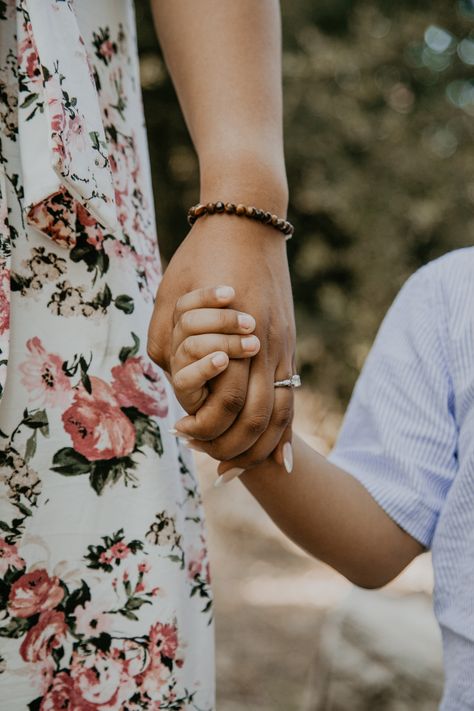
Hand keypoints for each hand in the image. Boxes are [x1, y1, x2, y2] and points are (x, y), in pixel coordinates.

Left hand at [147, 214, 295, 468]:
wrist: (248, 221)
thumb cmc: (201, 255)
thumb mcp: (170, 294)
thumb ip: (166, 340)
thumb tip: (166, 376)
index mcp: (230, 335)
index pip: (225, 401)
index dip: (206, 427)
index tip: (184, 432)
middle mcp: (263, 346)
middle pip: (258, 416)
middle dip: (234, 446)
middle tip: (210, 459)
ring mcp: (282, 345)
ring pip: (282, 412)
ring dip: (263, 446)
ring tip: (244, 467)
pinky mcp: (289, 342)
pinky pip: (292, 395)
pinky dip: (286, 430)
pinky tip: (282, 456)